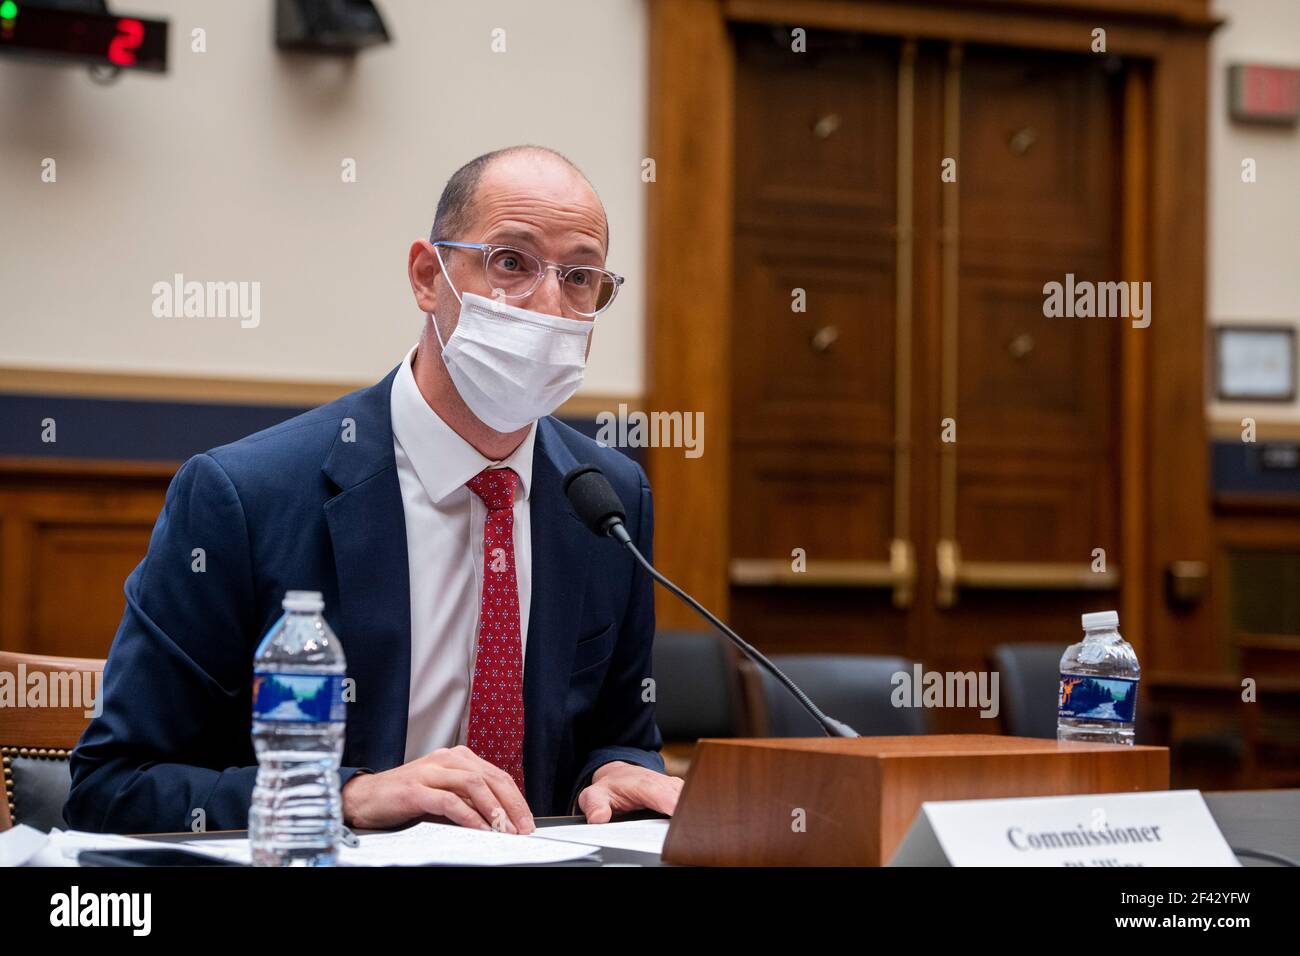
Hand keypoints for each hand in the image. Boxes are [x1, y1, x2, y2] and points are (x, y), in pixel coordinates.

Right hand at [341, 745, 533, 833]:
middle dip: (511, 805)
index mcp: (456, 758)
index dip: (515, 798)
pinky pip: (449, 801)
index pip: (496, 775)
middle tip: (522, 828)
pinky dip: (468, 816)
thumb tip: (500, 818)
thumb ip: (468, 799)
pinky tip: (478, 829)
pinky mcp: (415, 789)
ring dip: (493, 809)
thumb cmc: (404, 797)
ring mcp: (430, 772)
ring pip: (473, 785)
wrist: (365, 797)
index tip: (526, 820)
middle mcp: (446, 759)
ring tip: (504, 830)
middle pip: (490, 778)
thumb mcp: (443, 793)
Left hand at [576, 761, 683, 823]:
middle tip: (687, 835)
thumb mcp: (595, 795)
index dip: (675, 808)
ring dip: (691, 813)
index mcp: (644, 785)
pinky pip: (691, 800)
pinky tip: (691, 825)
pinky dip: (692, 811)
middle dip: (687, 815)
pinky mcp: (679, 791)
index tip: (680, 822)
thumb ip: (595, 806)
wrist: (619, 773)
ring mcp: (673, 786)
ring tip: (691, 833)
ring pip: (691, 798)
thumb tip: (599, 819)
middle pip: (683, 798)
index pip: (665, 796)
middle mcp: (663, 783)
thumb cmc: (610, 786)